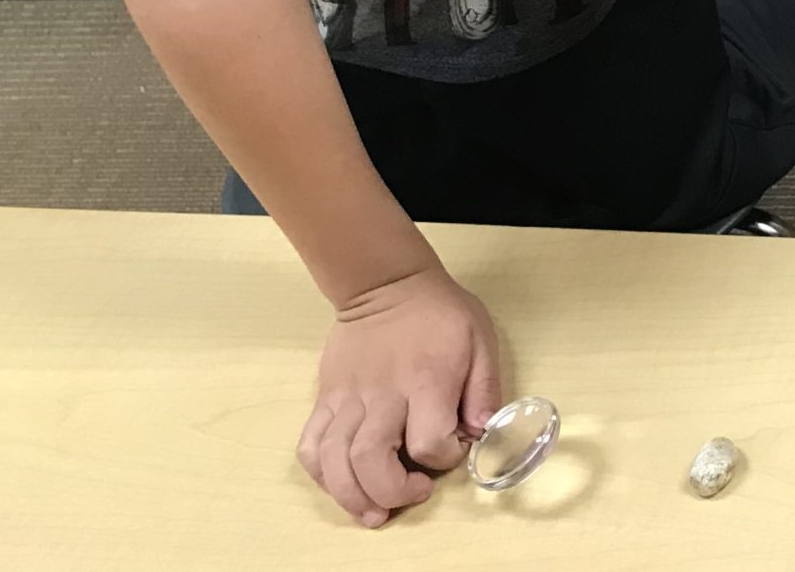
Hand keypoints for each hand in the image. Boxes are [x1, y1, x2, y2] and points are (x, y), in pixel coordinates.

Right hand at [297, 263, 499, 527]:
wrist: (386, 283)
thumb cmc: (439, 314)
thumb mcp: (480, 339)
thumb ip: (485, 389)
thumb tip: (480, 432)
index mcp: (426, 381)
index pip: (429, 442)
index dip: (444, 458)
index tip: (453, 448)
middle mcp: (382, 394)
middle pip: (371, 460)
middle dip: (391, 492)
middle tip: (412, 493)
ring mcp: (348, 398)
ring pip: (334, 460)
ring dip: (351, 496)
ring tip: (373, 511)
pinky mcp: (325, 398)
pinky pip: (310, 445)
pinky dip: (322, 474)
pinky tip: (343, 483)